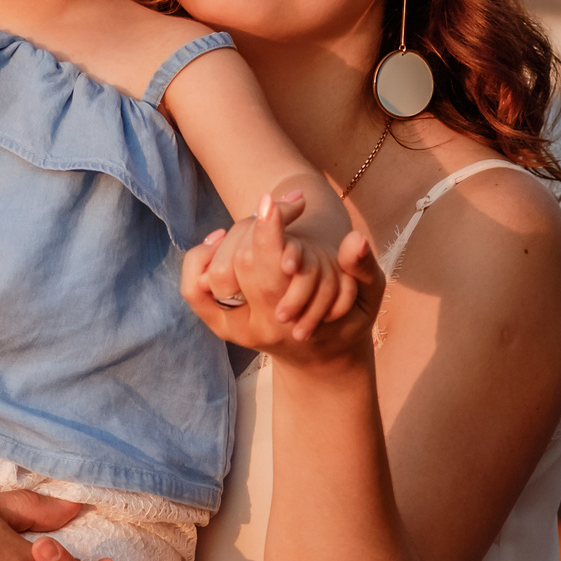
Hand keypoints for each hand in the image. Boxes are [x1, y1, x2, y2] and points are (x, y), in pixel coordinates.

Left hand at [184, 198, 381, 361]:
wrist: (320, 358)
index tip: (270, 202)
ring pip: (215, 270)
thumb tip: (356, 238)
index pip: (270, 268)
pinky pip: (193, 287)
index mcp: (292, 319)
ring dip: (233, 238)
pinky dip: (202, 258)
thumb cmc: (346, 320)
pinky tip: (222, 240)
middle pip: (242, 262)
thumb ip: (363, 268)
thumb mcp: (367, 295)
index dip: (268, 230)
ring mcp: (232, 326)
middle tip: (277, 210)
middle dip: (258, 227)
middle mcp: (256, 326)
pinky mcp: (216, 322)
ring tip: (256, 225)